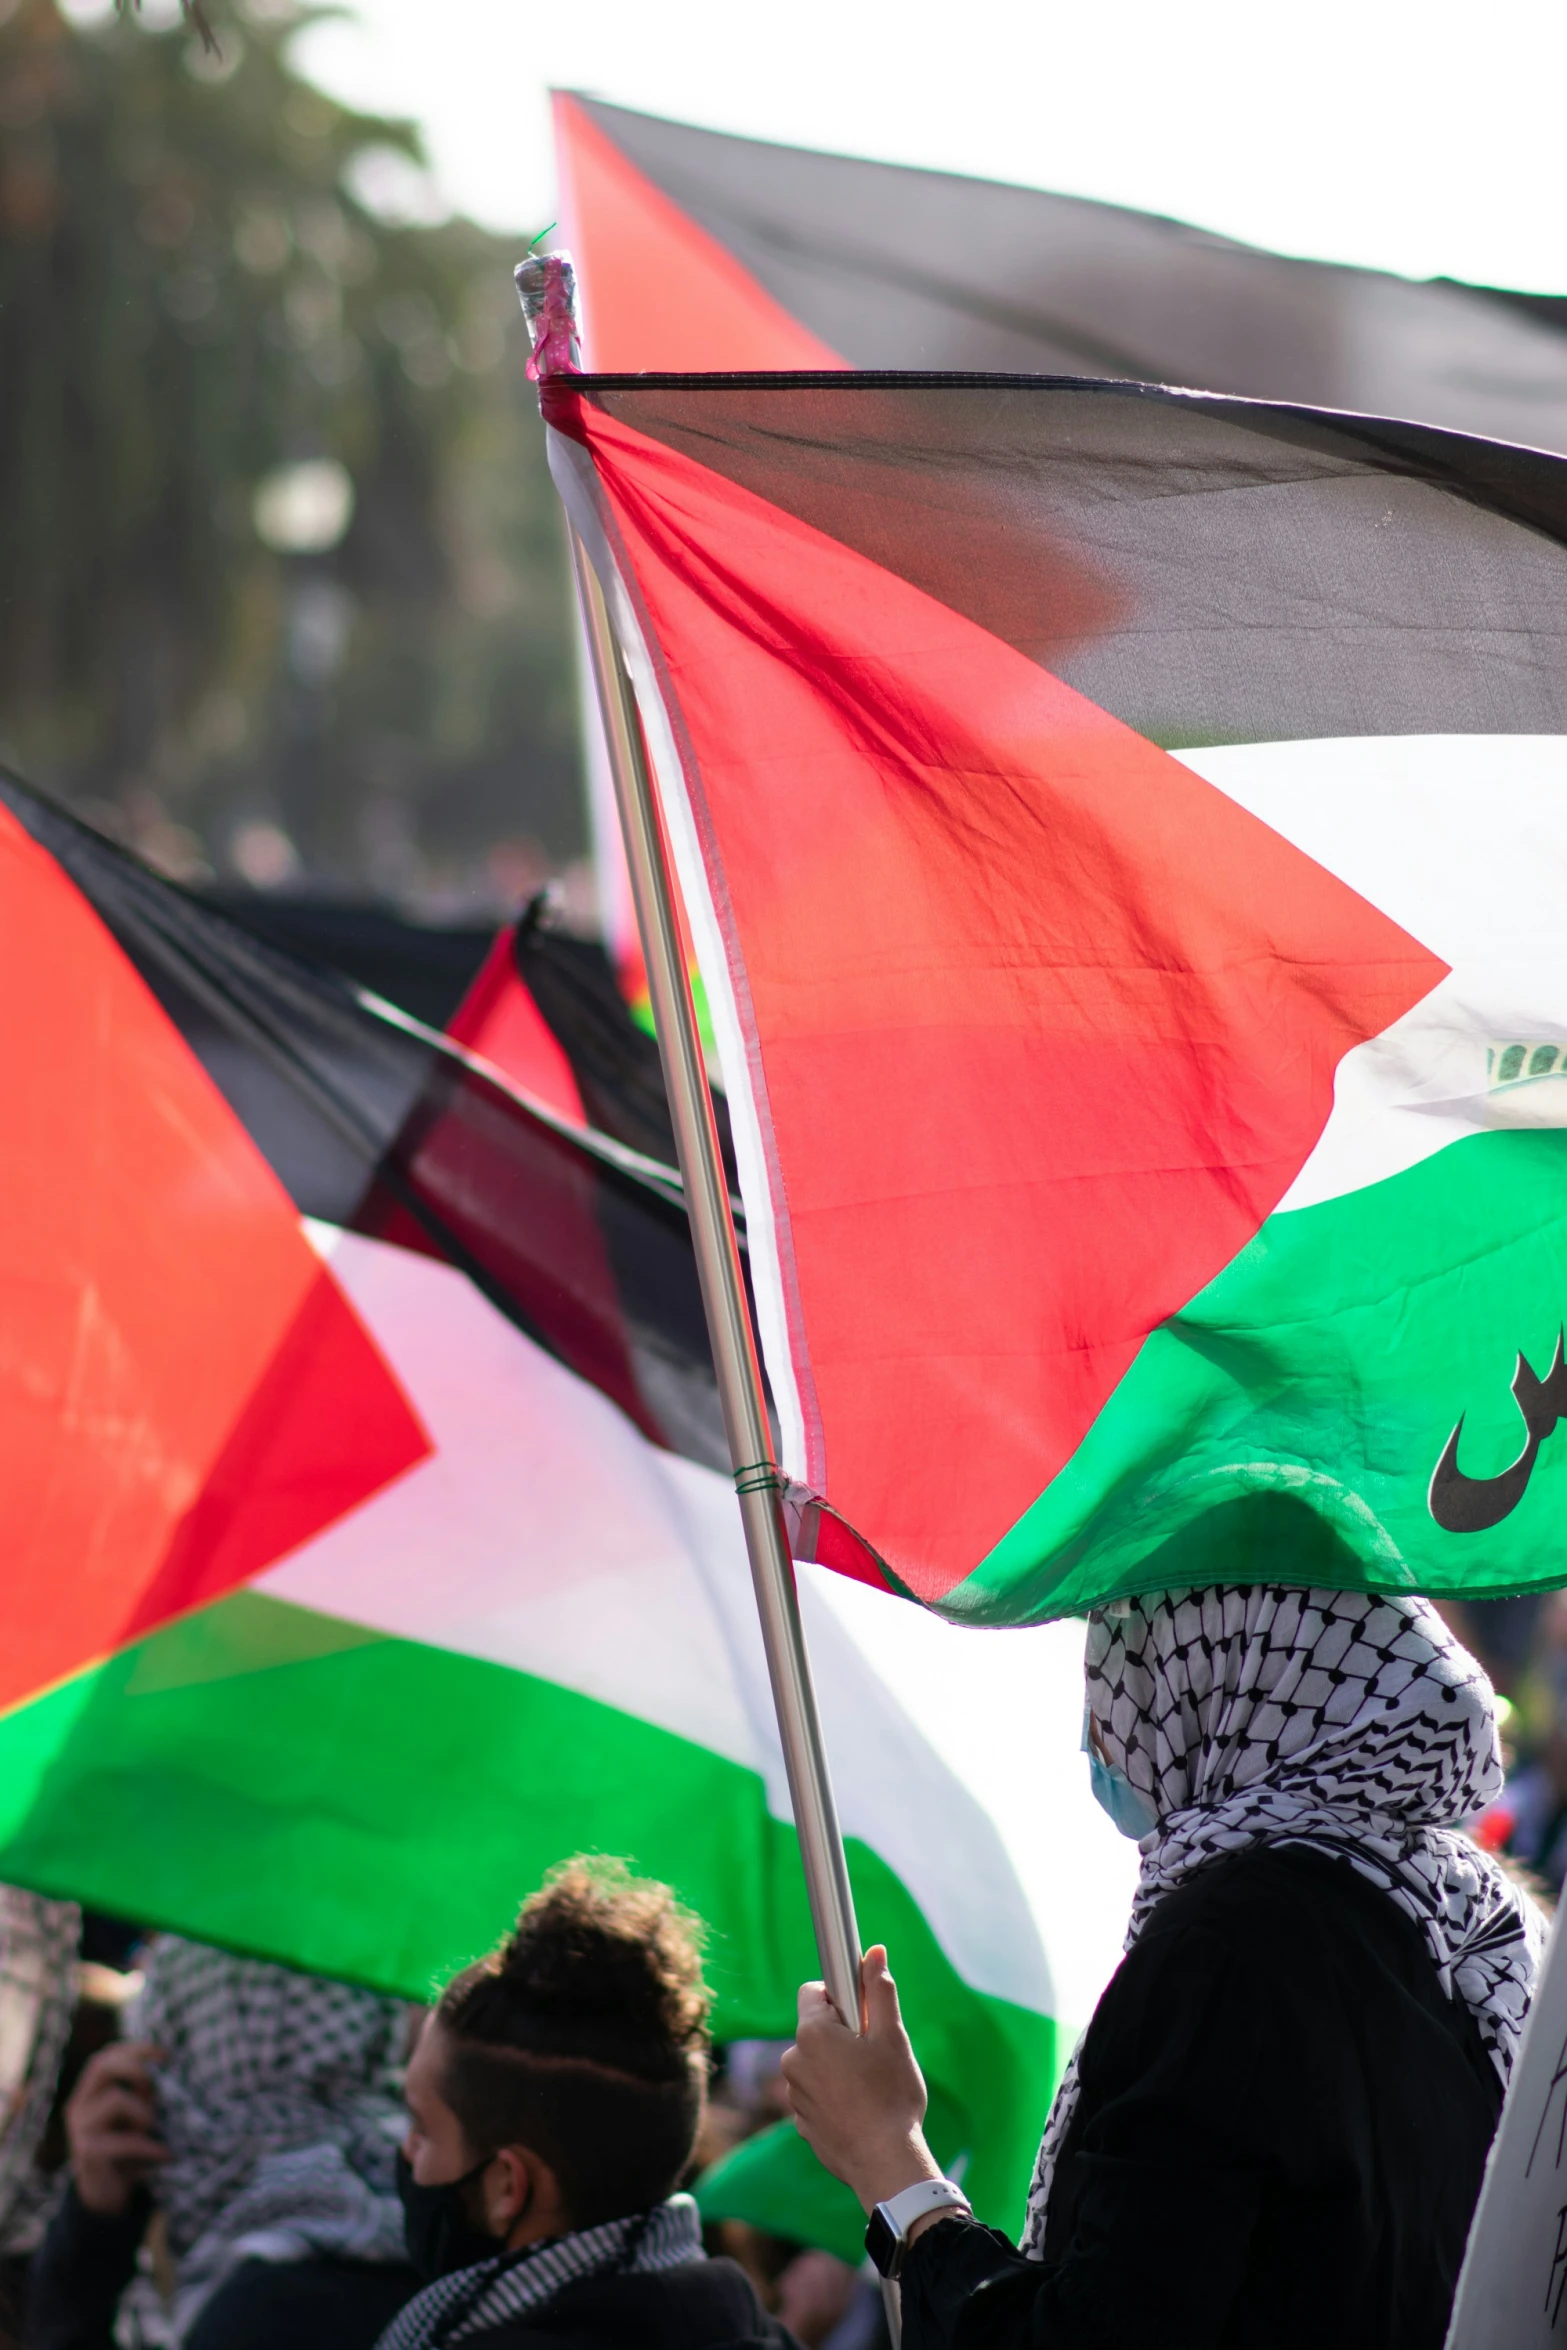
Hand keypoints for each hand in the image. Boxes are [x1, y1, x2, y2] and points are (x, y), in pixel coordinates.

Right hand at [65, 2043, 166, 2216]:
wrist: (106, 2198)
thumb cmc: (127, 2149)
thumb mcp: (135, 2117)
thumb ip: (143, 2095)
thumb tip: (176, 2072)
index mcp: (89, 2093)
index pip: (106, 2056)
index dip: (135, 2049)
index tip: (166, 2054)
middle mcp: (79, 2106)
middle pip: (102, 2065)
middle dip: (136, 2068)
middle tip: (157, 2089)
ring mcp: (81, 2130)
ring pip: (116, 2099)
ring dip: (144, 2111)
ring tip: (156, 2128)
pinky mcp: (89, 2154)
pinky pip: (125, 2140)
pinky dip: (150, 2146)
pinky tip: (166, 2155)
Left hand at [781, 1947, 942, 2214]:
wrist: (885, 2163)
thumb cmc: (891, 2095)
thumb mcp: (892, 2036)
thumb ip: (879, 1991)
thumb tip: (873, 1952)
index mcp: (811, 2033)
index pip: (814, 1992)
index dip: (840, 1997)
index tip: (862, 2014)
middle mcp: (793, 2060)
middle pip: (815, 2030)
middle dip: (841, 2035)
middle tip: (873, 2054)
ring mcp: (794, 2096)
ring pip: (815, 2065)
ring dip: (836, 2068)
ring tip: (869, 2088)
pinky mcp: (801, 2124)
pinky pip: (816, 2096)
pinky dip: (833, 2098)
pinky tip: (859, 2112)